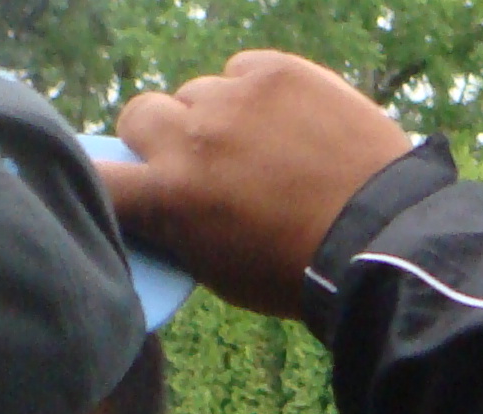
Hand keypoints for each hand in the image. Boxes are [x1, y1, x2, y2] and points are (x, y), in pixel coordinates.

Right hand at [100, 53, 413, 318]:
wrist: (385, 239)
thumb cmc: (298, 270)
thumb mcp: (220, 272)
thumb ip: (174, 229)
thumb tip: (148, 204)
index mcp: (168, 196)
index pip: (97, 174)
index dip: (108, 178)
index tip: (126, 184)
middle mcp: (189, 138)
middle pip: (141, 116)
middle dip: (164, 139)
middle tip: (206, 167)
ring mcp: (232, 99)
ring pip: (198, 94)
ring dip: (217, 118)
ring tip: (266, 152)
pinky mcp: (275, 72)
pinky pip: (244, 72)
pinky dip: (259, 96)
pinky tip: (292, 129)